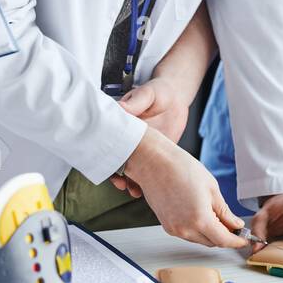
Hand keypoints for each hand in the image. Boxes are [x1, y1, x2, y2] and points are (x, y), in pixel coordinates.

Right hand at [109, 75, 195, 196]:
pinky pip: (145, 171)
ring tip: (133, 190)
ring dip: (127, 180)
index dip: (105, 155)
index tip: (108, 166)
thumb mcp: (148, 93)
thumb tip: (121, 107)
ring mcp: (139, 148)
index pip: (107, 142)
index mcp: (120, 124)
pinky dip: (142, 181)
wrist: (176, 98)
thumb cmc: (159, 91)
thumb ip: (136, 100)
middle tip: (121, 183)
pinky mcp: (152, 155)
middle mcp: (127, 138)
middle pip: (115, 159)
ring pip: (128, 168)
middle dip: (115, 173)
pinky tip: (142, 189)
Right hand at [123, 126, 249, 248]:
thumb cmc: (180, 168)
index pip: (223, 240)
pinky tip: (201, 214)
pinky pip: (187, 234)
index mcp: (200, 219)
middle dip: (225, 236)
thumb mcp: (211, 188)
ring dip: (210, 233)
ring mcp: (174, 229)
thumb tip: (235, 224)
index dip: (236, 241)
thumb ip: (224, 211)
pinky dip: (197, 229)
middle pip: (212, 242)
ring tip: (217, 215)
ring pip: (199, 239)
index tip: (244, 238)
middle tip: (233, 224)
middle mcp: (185, 229)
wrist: (154, 162)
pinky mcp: (167, 225)